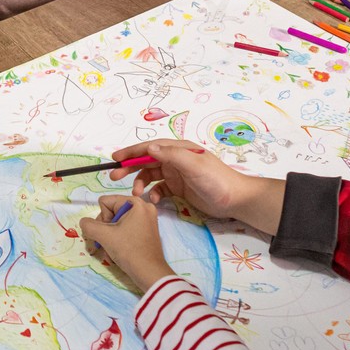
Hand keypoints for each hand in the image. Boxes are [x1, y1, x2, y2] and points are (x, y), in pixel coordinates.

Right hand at [78, 190, 172, 288]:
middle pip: (112, 211)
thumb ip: (89, 225)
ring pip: (117, 222)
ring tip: (113, 249)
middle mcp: (143, 207)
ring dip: (110, 236)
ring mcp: (146, 220)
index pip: (105, 202)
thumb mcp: (104, 236)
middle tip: (109, 242)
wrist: (149, 272)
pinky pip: (126, 229)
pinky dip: (119, 239)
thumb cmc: (129, 250)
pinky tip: (120, 250)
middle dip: (106, 228)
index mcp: (136, 203)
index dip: (102, 218)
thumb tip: (84, 222)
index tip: (109, 232)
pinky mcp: (147, 231)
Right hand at [107, 138, 283, 231]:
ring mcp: (177, 174)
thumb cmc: (217, 180)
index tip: (115, 159)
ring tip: (135, 195)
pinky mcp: (179, 188)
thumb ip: (172, 156)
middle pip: (146, 161)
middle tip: (114, 177)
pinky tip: (153, 201)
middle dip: (129, 168)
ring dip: (140, 184)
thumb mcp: (194, 165)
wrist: (235, 200)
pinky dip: (154, 194)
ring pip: (150, 176)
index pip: (150, 147)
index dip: (131, 152)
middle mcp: (175, 160)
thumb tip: (149, 147)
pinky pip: (159, 189)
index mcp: (179, 149)